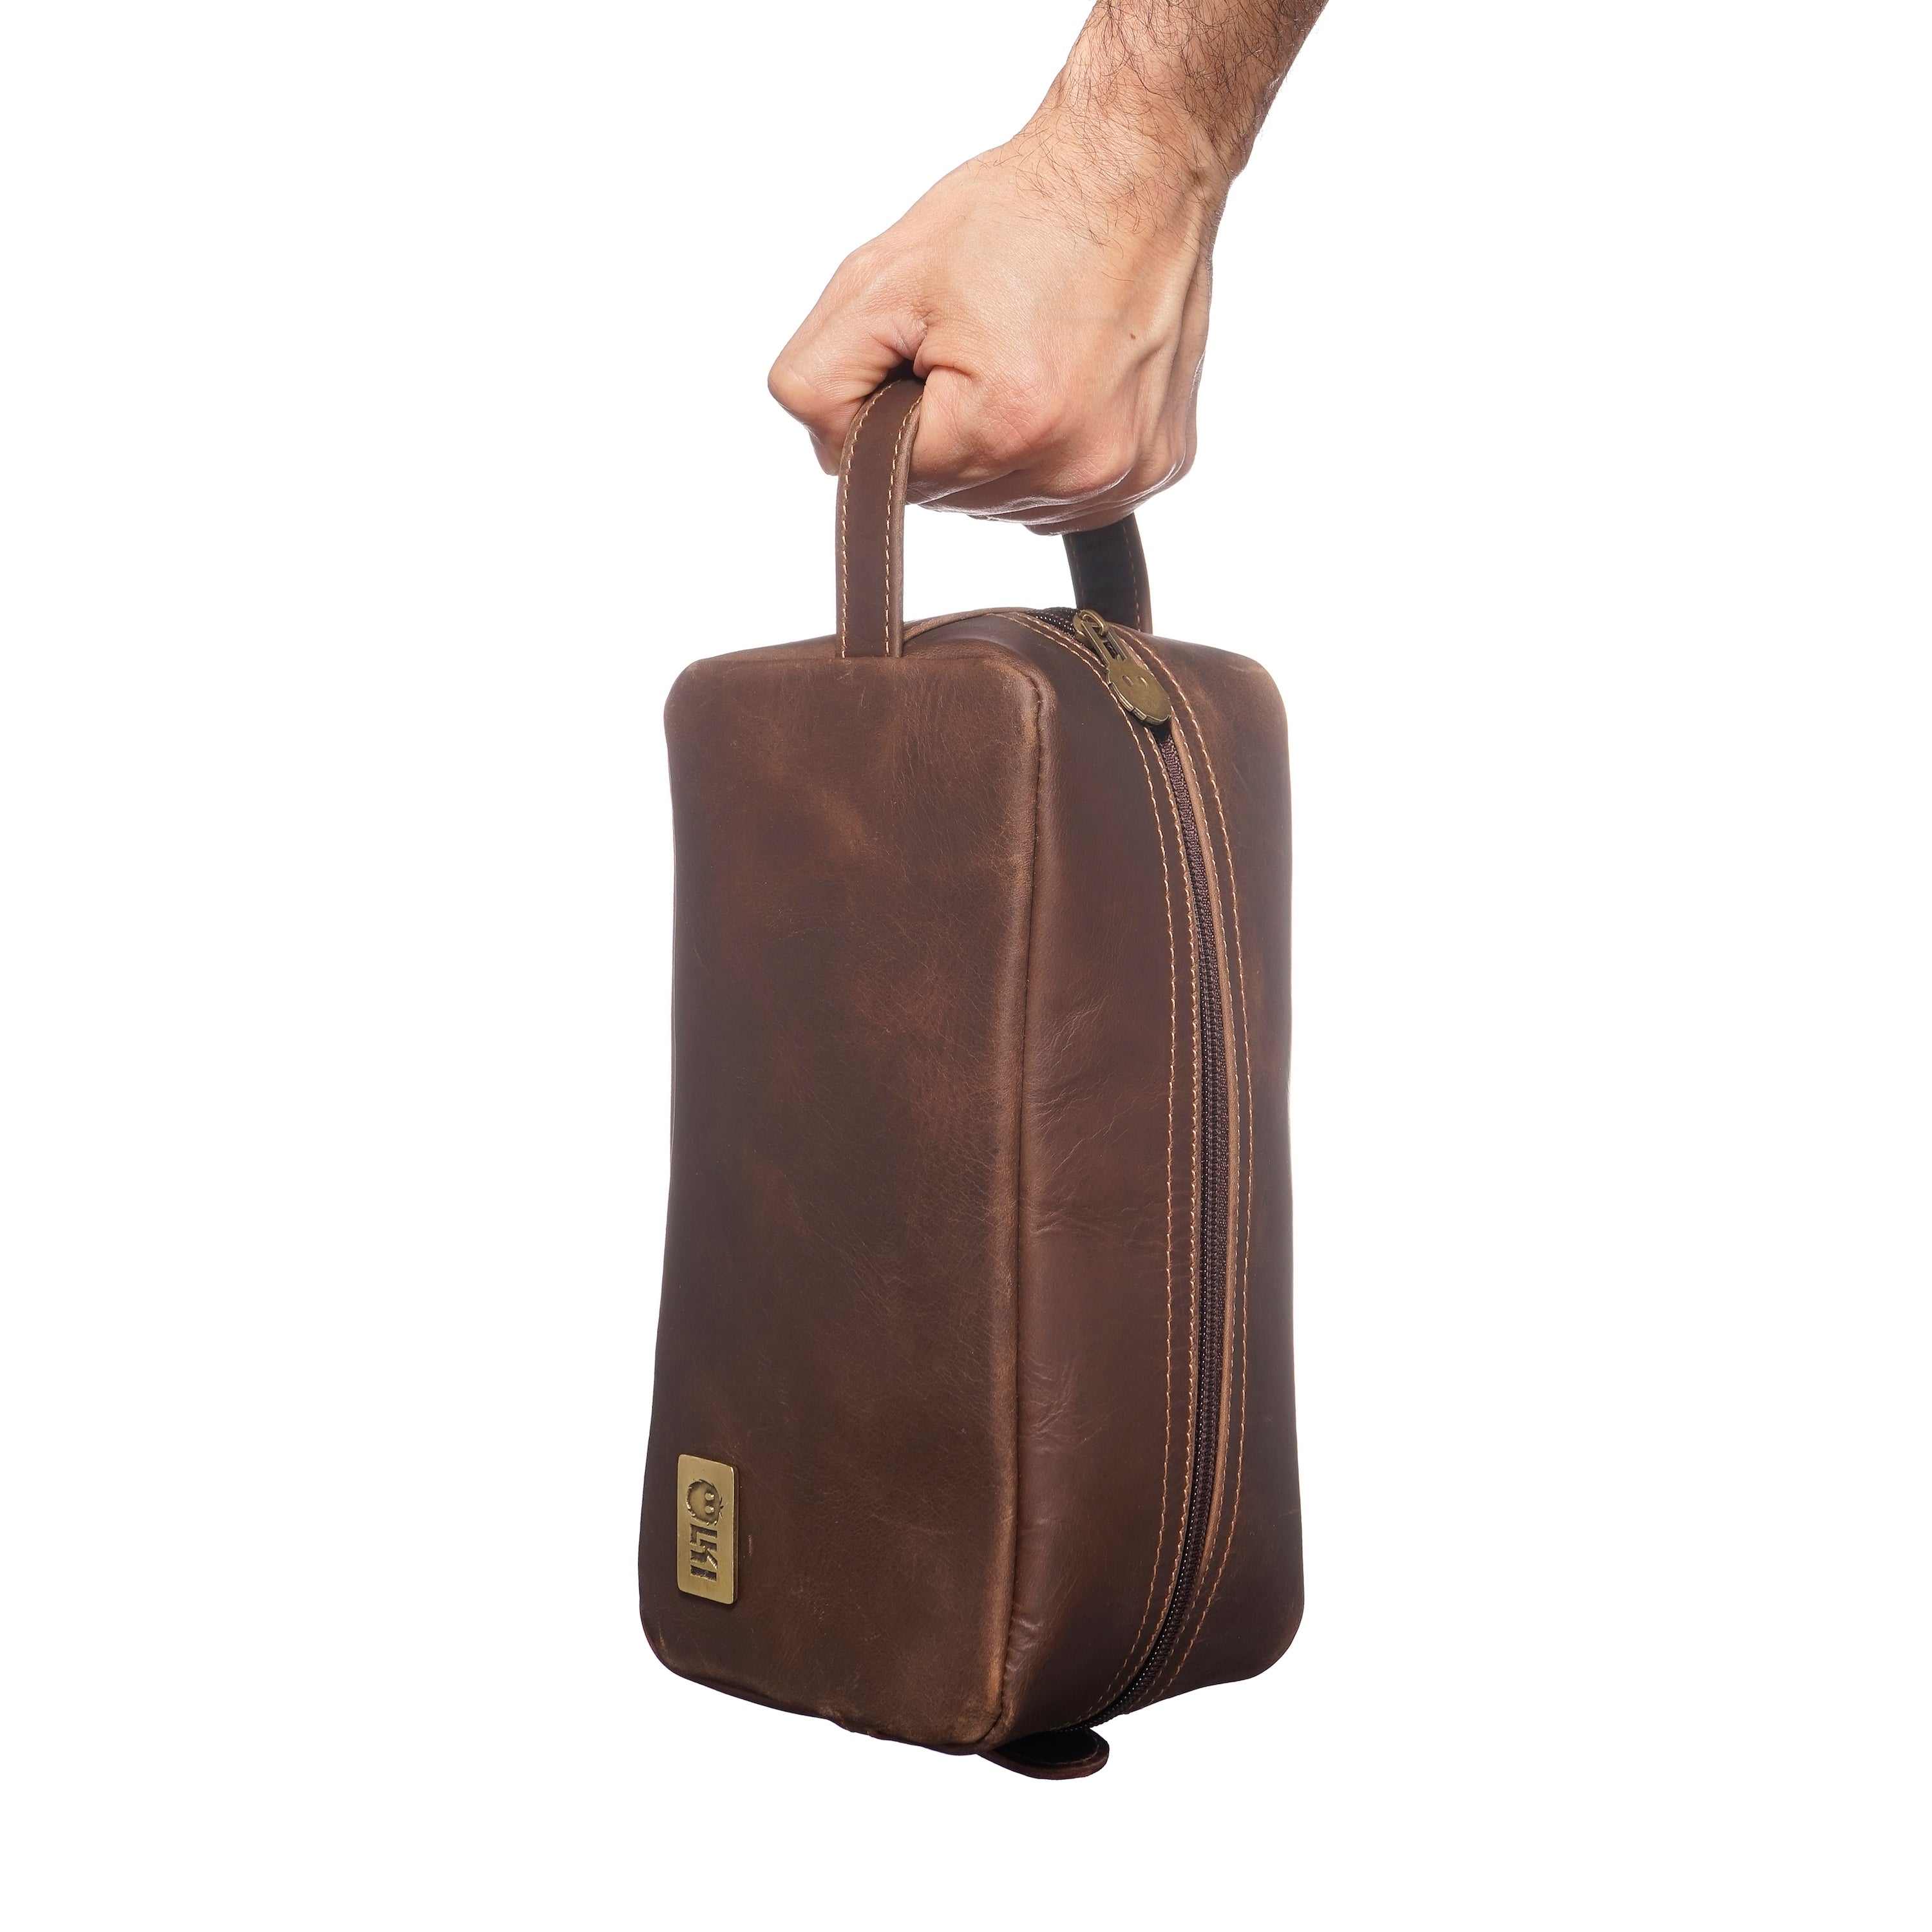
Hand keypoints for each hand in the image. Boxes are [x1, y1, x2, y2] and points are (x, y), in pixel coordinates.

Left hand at [769, 113, 1228, 535]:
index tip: (922, 346)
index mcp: (1004, 427)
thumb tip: (830, 455)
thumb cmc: (1017, 211)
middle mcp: (1075, 469)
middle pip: (949, 494)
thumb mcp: (878, 278)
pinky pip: (1063, 493)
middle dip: (942, 426)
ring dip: (994, 442)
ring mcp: (1123, 477)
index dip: (888, 408)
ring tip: (1026, 357)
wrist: (1137, 168)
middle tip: (979, 341)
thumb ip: (818, 383)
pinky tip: (1064, 383)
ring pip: (1002, 500)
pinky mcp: (1156, 469)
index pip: (889, 476)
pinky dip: (1050, 448)